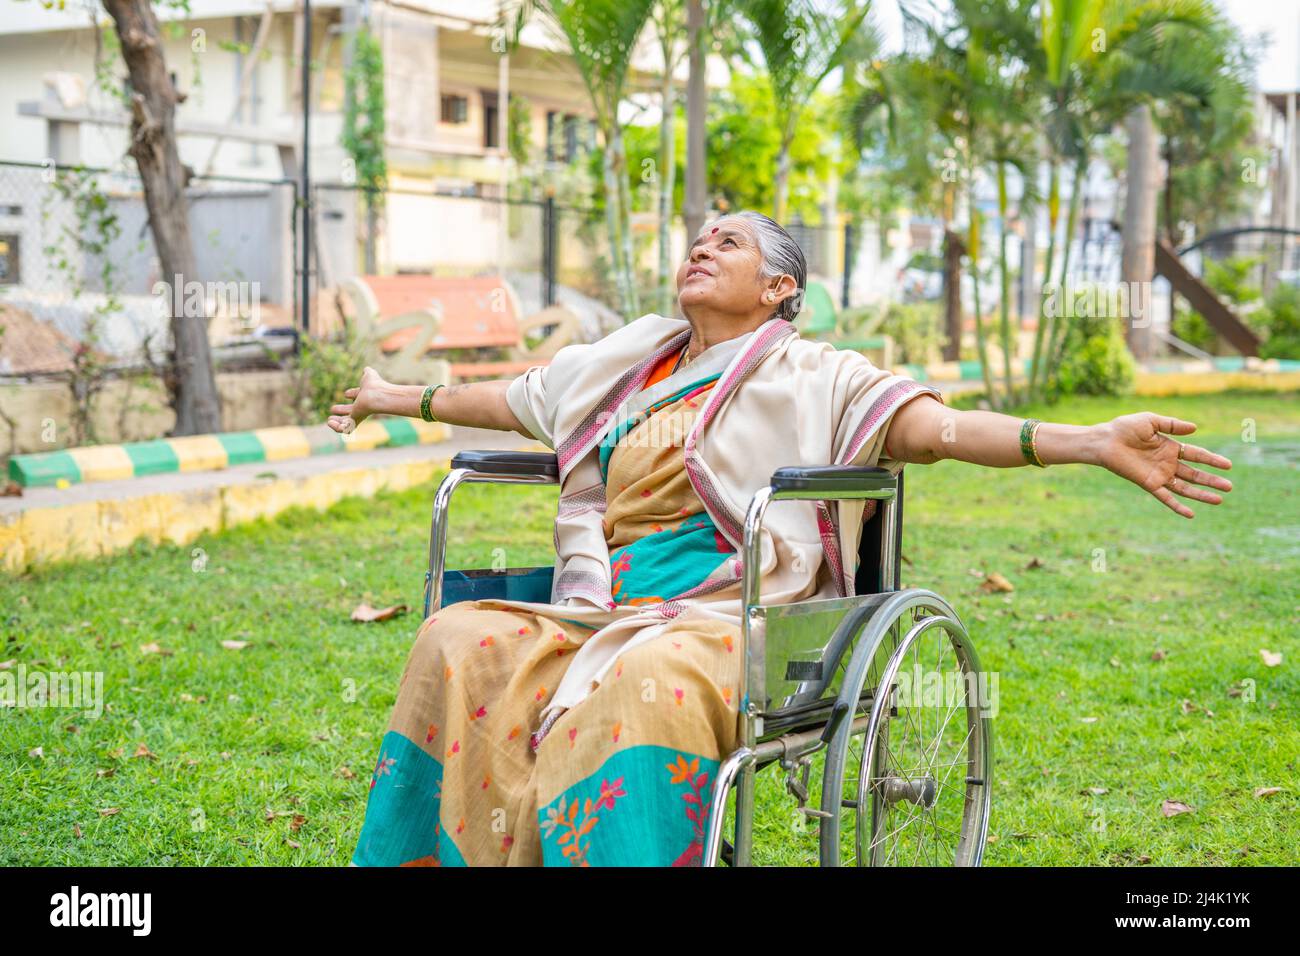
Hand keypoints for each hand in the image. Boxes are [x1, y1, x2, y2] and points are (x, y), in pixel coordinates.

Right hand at [327, 365, 386, 433]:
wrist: (377, 395)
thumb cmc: (374, 385)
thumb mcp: (369, 376)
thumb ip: (368, 373)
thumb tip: (367, 369)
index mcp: (365, 396)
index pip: (358, 396)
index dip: (352, 394)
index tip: (346, 393)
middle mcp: (362, 407)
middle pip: (352, 411)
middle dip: (342, 410)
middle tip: (332, 409)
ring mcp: (359, 415)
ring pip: (347, 422)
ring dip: (337, 422)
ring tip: (329, 420)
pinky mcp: (355, 421)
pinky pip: (344, 429)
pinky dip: (336, 427)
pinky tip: (329, 422)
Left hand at [1094, 412, 1232, 518]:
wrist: (1105, 441)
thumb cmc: (1124, 428)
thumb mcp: (1151, 421)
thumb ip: (1172, 425)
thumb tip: (1195, 428)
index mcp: (1170, 448)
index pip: (1196, 455)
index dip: (1212, 460)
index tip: (1228, 465)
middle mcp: (1167, 463)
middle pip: (1195, 474)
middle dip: (1212, 480)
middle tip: (1229, 486)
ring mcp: (1159, 475)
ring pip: (1185, 488)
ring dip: (1201, 494)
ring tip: (1220, 500)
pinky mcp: (1148, 484)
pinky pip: (1165, 497)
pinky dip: (1178, 506)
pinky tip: (1191, 514)